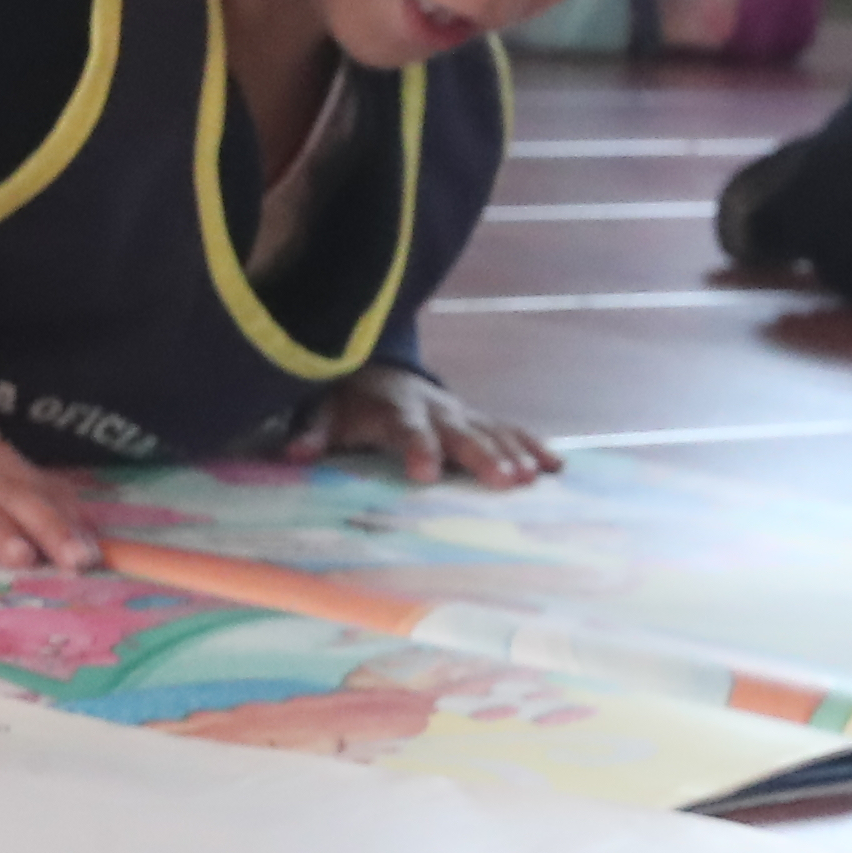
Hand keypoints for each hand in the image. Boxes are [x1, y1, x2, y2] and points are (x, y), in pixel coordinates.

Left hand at [285, 366, 557, 486]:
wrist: (376, 370)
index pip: (407, 429)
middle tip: (505, 482)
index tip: (425, 474)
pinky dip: (534, 445)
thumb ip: (311, 432)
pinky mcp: (479, 418)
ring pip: (493, 431)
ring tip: (535, 479)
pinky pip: (511, 429)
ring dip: (515, 453)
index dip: (418, 448)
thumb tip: (294, 454)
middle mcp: (436, 409)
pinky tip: (557, 468)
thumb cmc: (346, 403)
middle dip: (483, 456)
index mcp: (395, 409)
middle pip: (462, 433)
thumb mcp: (320, 412)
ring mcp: (462, 412)